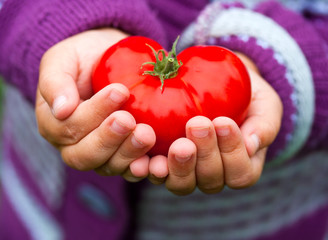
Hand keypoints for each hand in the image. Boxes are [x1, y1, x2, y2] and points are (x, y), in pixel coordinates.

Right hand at [36, 28, 155, 180]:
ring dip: (128, 153)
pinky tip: (156, 160)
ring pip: (109, 166)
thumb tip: (61, 110)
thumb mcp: (62, 59)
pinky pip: (130, 169)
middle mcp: (74, 146)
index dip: (94, 113)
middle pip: (85, 156)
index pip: (69, 127)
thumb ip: (55, 82)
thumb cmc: (82, 58)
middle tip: (129, 120)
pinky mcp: (124, 156)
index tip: (119, 91)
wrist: (109, 60)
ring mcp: (100, 154)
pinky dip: (143, 167)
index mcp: (54, 124)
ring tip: (146, 135)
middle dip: (108, 139)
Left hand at [145, 53, 282, 194]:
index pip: (240, 173)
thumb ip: (264, 125)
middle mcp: (213, 175)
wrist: (217, 85)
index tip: (223, 121)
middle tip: (197, 124)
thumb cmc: (245, 97)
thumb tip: (253, 146)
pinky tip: (144, 157)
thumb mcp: (264, 104)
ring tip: (175, 144)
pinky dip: (148, 167)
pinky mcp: (163, 162)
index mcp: (241, 167)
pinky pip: (155, 172)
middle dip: (205, 154)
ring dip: (178, 166)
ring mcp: (186, 172)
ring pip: (182, 183)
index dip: (232, 152)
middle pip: (210, 180)